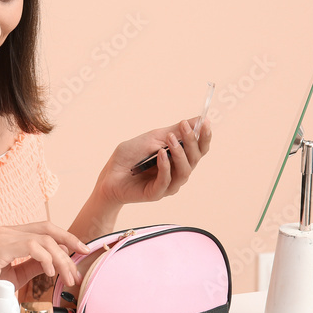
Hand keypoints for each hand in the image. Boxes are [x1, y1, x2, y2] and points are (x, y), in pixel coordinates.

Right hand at [0, 222, 90, 312]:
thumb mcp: (16, 276)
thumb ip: (33, 266)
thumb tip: (54, 261)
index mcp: (8, 235)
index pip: (44, 229)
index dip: (65, 237)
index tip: (81, 251)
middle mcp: (5, 231)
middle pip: (47, 229)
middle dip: (69, 243)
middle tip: (81, 262)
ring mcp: (1, 238)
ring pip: (43, 239)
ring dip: (60, 258)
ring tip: (66, 276)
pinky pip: (31, 246)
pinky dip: (45, 258)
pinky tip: (50, 272)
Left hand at [94, 117, 211, 206]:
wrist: (109, 175)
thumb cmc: (130, 156)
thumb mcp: (152, 138)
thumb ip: (174, 131)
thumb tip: (198, 119)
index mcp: (179, 159)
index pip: (199, 150)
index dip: (204, 137)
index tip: (204, 122)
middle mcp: (177, 173)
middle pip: (195, 159)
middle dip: (191, 141)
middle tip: (184, 126)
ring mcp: (168, 185)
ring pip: (184, 171)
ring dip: (179, 153)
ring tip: (169, 139)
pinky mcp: (156, 194)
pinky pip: (166, 180)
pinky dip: (165, 166)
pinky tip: (160, 154)